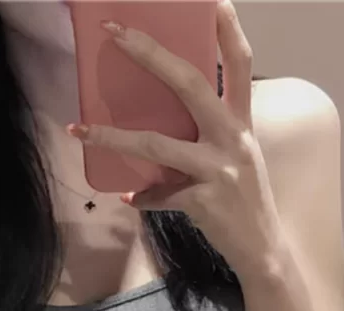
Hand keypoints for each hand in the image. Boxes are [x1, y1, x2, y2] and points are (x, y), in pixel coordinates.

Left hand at [68, 0, 283, 279]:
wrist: (263, 249)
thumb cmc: (244, 200)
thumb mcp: (238, 157)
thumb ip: (210, 134)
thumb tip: (164, 121)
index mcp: (242, 122)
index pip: (240, 63)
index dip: (227, 29)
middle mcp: (233, 138)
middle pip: (190, 83)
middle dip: (149, 54)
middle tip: (114, 33)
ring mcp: (218, 170)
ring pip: (156, 145)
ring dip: (112, 138)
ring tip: (80, 131)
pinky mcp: (203, 201)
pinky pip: (159, 196)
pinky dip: (142, 198)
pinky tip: (129, 198)